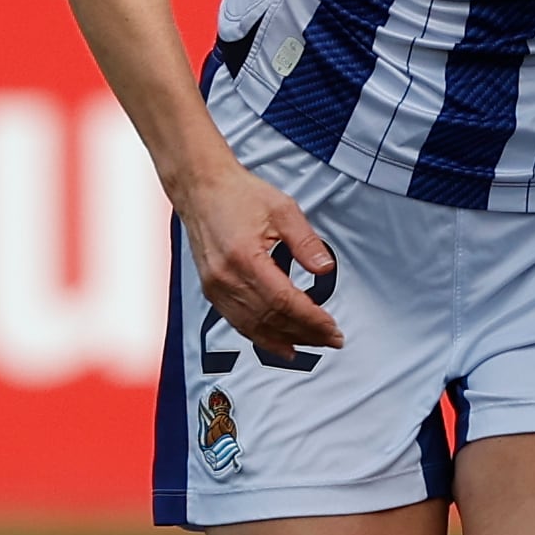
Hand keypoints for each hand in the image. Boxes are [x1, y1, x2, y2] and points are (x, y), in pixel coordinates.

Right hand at [174, 159, 343, 357]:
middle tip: (332, 339)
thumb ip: (306, 242)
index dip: (310, 319)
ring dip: (285, 339)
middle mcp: (226, 279)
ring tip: (312, 345)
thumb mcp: (283, 209)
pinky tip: (278, 342)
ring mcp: (216, 288)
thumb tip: (326, 268)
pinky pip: (237, 322)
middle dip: (305, 333)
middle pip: (270, 319)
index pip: (283, 302)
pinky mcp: (212, 290)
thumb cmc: (239, 195)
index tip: (332, 328)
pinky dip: (260, 336)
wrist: (202, 190)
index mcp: (244, 259)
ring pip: (253, 327)